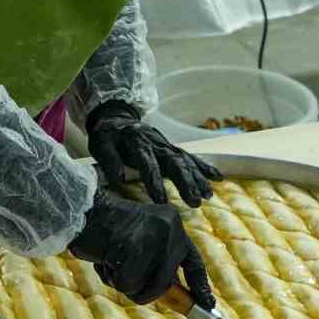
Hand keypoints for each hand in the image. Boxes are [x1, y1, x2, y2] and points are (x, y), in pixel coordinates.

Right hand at [68, 188, 214, 308]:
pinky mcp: (135, 248)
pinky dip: (111, 279)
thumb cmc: (107, 231)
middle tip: (123, 278)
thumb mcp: (142, 240)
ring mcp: (154, 238)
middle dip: (145, 291)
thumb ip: (157, 261)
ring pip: (147, 288)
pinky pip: (127, 284)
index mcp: (173, 225)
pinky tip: (104, 260)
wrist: (82, 211)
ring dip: (125, 284)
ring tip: (111, 262)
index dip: (200, 285)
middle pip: (166, 283)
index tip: (207, 304)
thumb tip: (169, 294)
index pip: (193, 261)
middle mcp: (170, 229)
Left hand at [86, 100, 222, 205]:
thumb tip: (119, 180)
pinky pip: (190, 157)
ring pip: (185, 161)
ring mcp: (166, 145)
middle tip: (194, 202)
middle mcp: (156, 143)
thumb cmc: (108, 135)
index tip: (161, 201)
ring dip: (197, 178)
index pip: (148, 163)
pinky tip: (217, 178)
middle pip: (173, 162)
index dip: (155, 182)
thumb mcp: (100, 144)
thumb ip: (109, 160)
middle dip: (185, 182)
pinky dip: (204, 167)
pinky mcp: (171, 147)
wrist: (117, 116)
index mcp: (137, 142)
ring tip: (207, 196)